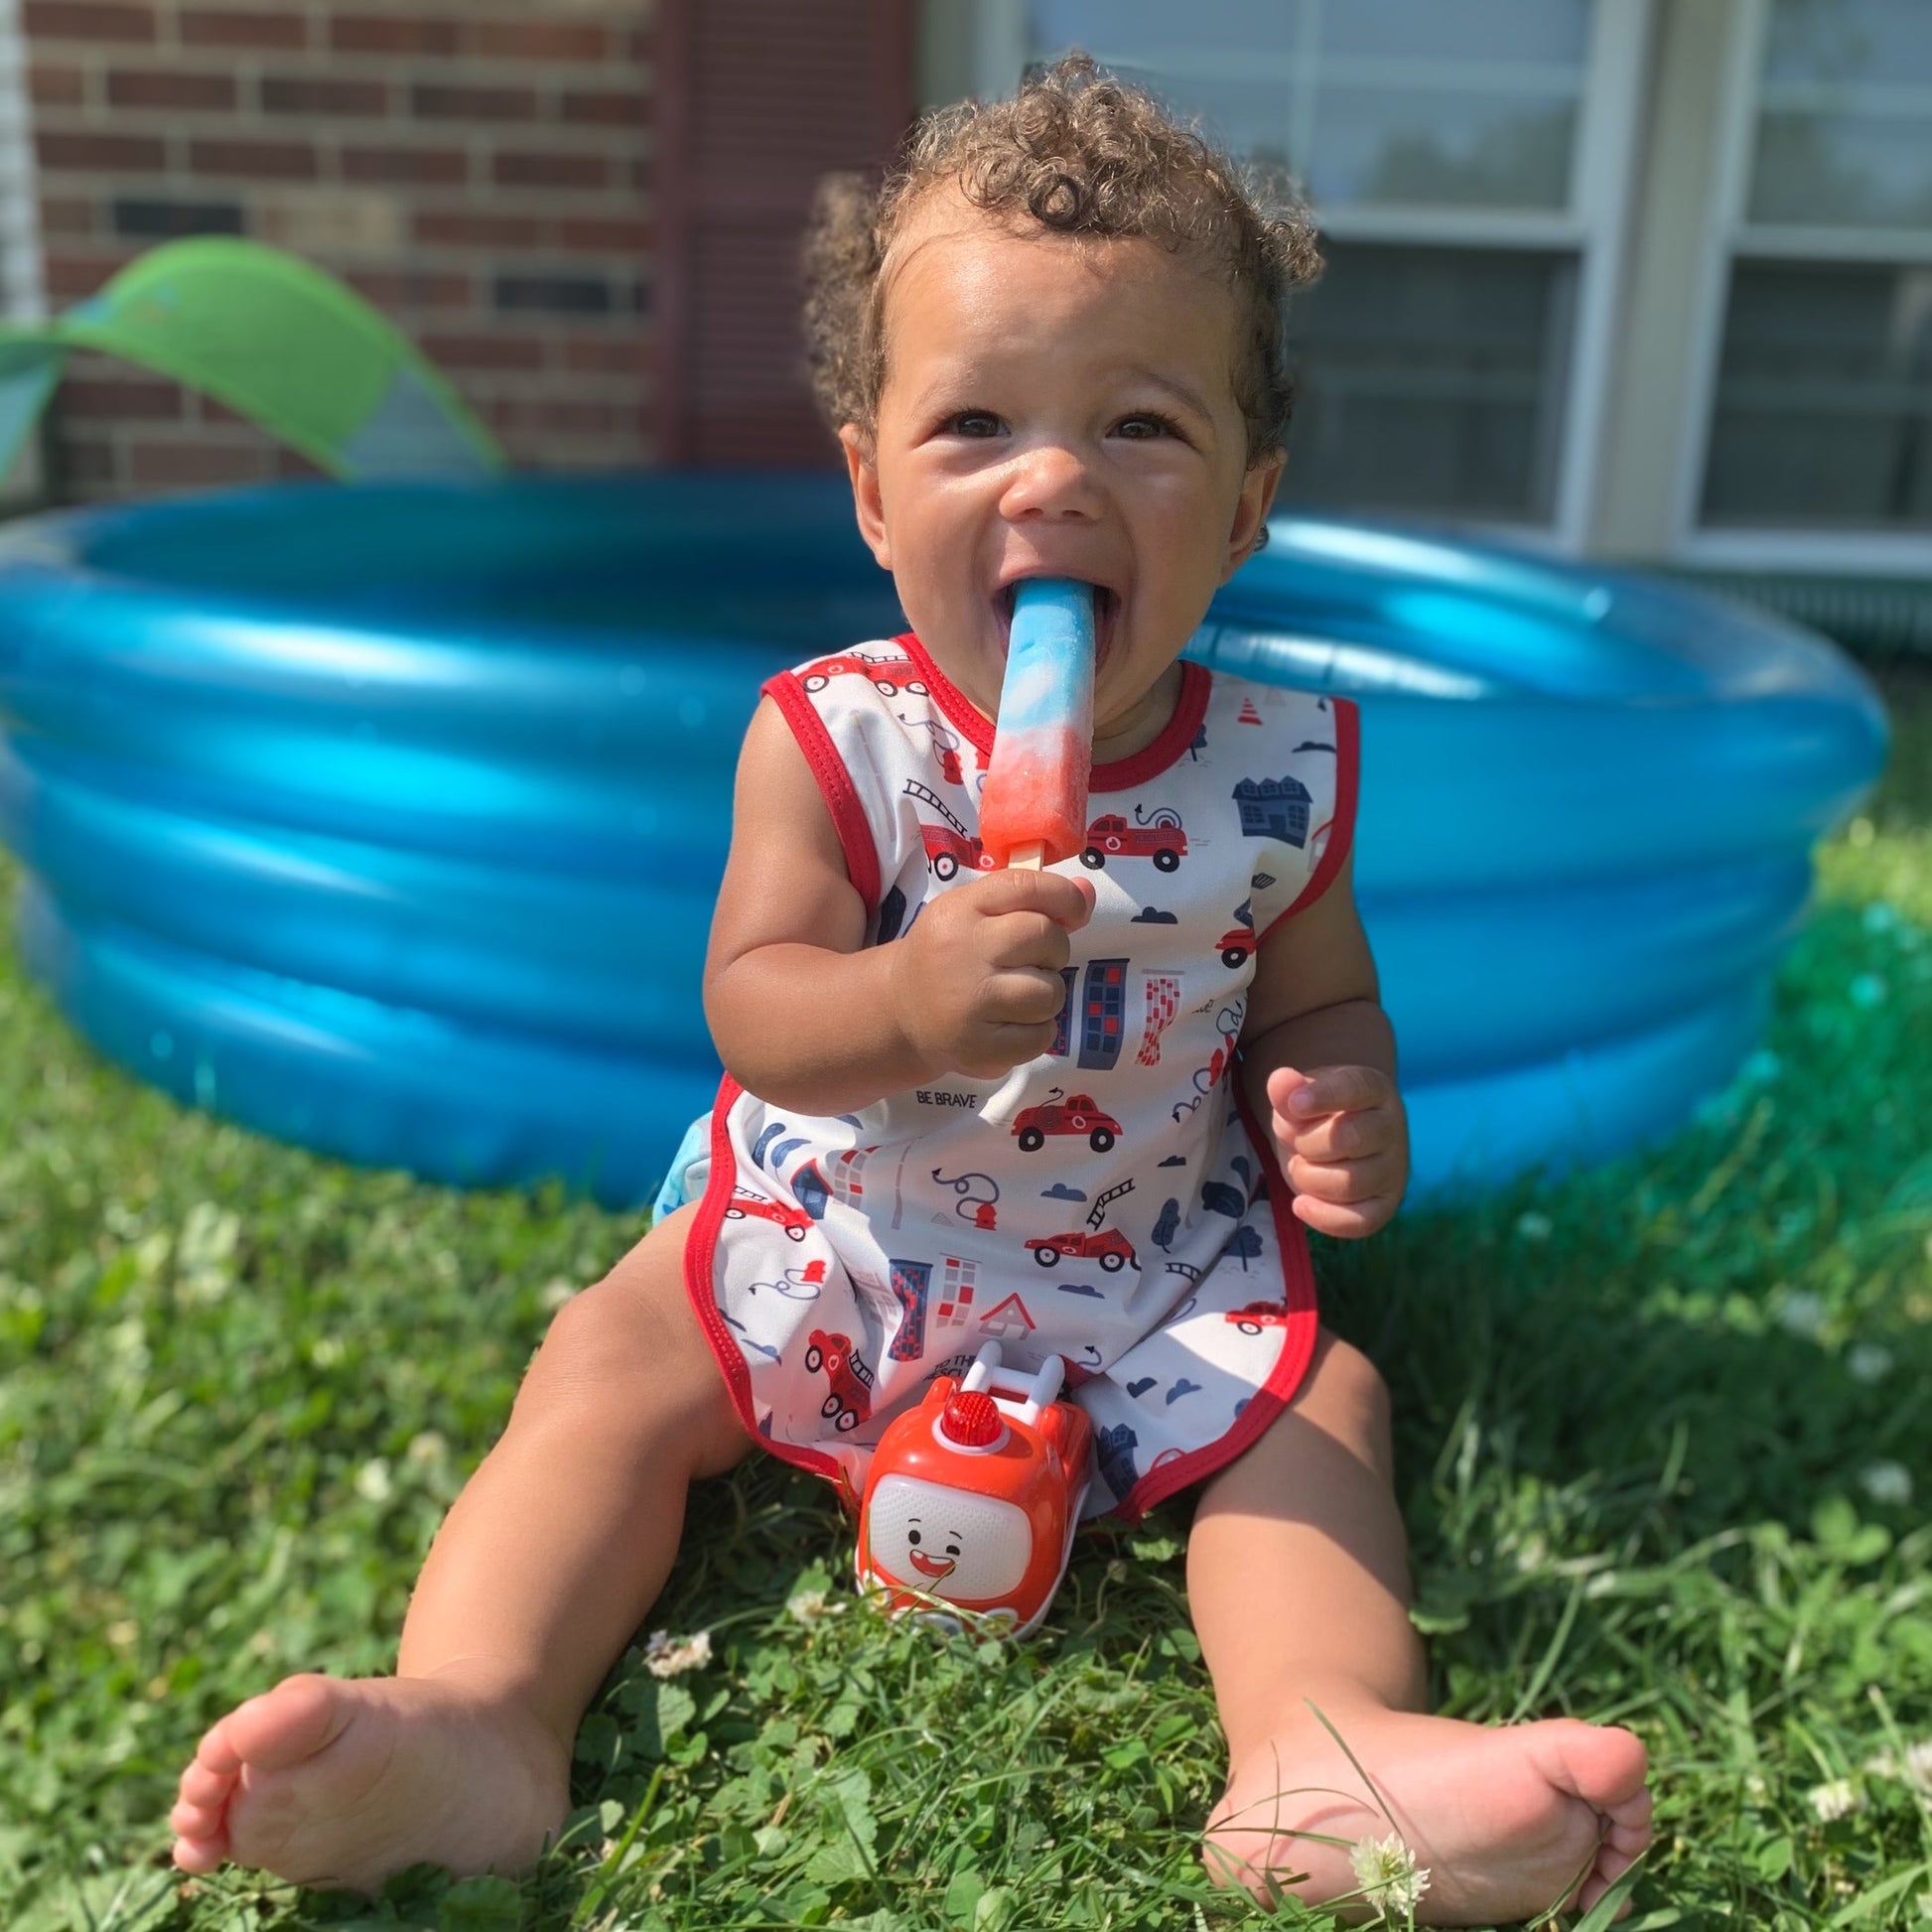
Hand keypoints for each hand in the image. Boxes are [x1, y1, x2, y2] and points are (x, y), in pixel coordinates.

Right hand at [890, 868, 1094, 1080]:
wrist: (900, 1010)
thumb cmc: (949, 953)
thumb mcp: (975, 913)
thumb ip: (1030, 899)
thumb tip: (1087, 895)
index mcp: (959, 910)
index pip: (1027, 886)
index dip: (1065, 897)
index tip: (1074, 913)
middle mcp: (962, 953)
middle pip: (1046, 937)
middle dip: (1054, 950)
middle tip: (1033, 961)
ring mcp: (970, 1004)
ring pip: (1050, 992)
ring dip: (1047, 995)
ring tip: (1019, 996)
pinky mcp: (979, 1048)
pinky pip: (1042, 1036)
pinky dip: (1038, 1031)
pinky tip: (1013, 1024)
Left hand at [1266, 1064, 1407, 1237]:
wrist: (1333, 1142)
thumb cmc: (1315, 1115)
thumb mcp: (1298, 1097)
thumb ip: (1287, 1091)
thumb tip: (1281, 1081)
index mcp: (1373, 1089)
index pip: (1355, 1088)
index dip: (1323, 1096)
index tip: (1294, 1104)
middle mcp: (1391, 1128)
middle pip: (1349, 1139)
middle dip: (1307, 1144)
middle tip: (1297, 1143)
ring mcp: (1393, 1169)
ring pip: (1350, 1183)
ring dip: (1309, 1178)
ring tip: (1300, 1167)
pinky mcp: (1386, 1204)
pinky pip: (1361, 1222)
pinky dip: (1324, 1217)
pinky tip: (1300, 1203)